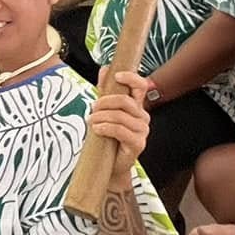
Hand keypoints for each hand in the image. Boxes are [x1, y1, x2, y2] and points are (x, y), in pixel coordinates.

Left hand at [90, 68, 153, 189]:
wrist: (111, 166)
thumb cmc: (108, 138)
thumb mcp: (105, 111)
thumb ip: (106, 90)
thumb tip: (105, 69)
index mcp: (137, 107)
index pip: (141, 86)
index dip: (130, 78)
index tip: (116, 76)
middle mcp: (143, 117)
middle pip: (125, 100)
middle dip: (105, 102)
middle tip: (92, 108)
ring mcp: (142, 131)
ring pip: (120, 116)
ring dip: (101, 116)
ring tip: (91, 121)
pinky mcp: (138, 143)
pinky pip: (120, 130)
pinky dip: (105, 127)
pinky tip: (97, 129)